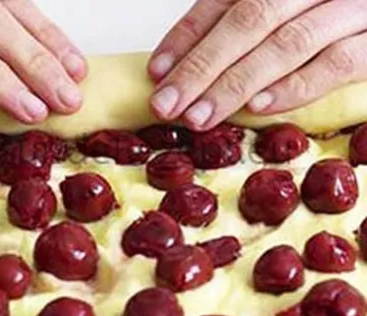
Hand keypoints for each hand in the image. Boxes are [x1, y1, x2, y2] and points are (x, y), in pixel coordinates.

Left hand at [148, 0, 366, 130]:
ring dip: (236, 84)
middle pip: (249, 20)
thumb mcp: (282, 11)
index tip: (157, 72)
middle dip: (201, 66)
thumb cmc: (327, 15)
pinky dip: (295, 87)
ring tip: (199, 115)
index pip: (224, 0)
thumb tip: (179, 66)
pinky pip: (336, 64)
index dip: (186, 37)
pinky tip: (259, 107)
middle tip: (167, 103)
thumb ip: (239, 27)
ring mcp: (351, 8)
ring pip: (286, 43)